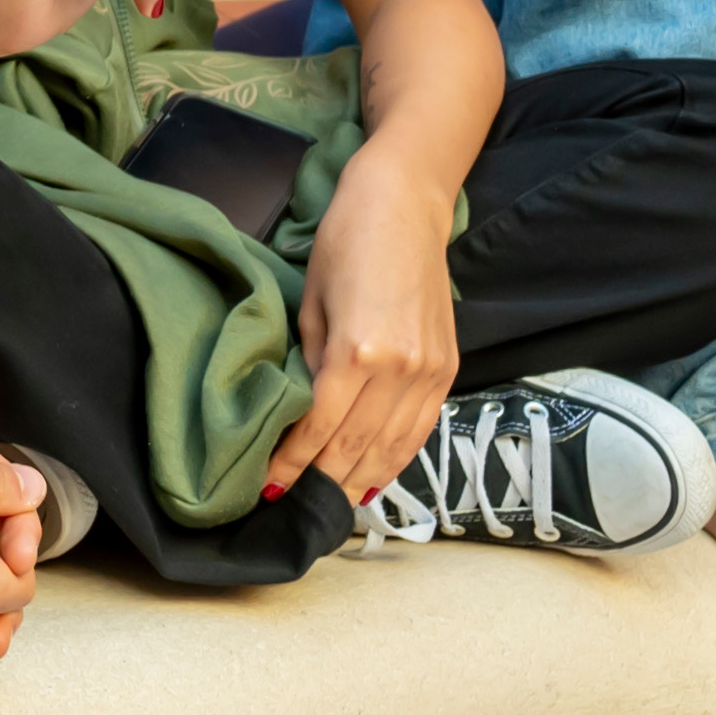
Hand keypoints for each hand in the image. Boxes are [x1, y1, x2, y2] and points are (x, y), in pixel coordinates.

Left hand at [265, 148, 457, 502]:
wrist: (404, 205)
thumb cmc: (345, 242)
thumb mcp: (311, 303)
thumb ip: (311, 363)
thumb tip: (304, 414)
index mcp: (358, 352)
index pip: (319, 428)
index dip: (291, 463)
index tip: (268, 487)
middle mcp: (399, 370)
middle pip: (354, 447)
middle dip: (320, 483)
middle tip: (293, 509)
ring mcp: (429, 372)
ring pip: (391, 449)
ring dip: (357, 481)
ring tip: (328, 505)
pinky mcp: (447, 369)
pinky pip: (420, 430)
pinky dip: (396, 459)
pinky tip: (372, 477)